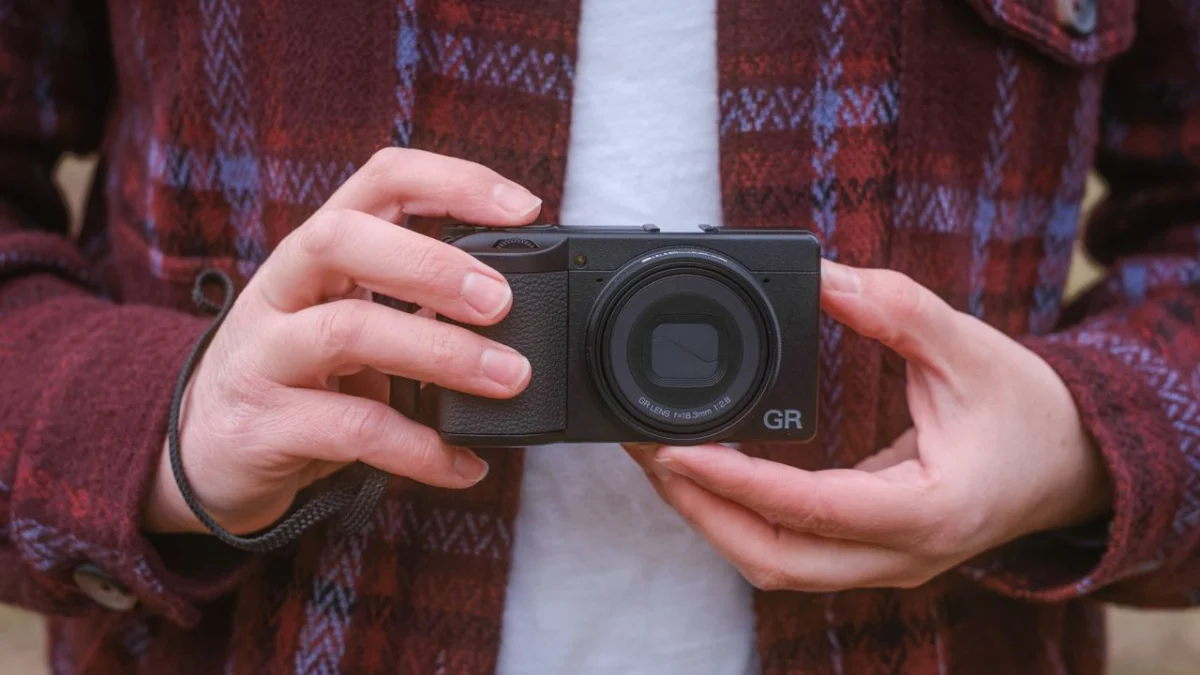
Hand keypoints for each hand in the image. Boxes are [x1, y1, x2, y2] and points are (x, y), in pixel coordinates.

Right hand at [144, 149, 542, 534]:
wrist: (200, 454)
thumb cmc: (296, 375)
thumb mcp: (346, 319)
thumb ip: (412, 303)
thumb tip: (515, 309)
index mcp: (316, 254)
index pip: (379, 181)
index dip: (452, 182)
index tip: (522, 207)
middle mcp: (281, 291)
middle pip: (341, 239)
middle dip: (430, 263)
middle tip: (501, 300)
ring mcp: (263, 357)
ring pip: (346, 332)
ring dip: (439, 351)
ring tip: (507, 377)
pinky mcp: (263, 427)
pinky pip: (350, 430)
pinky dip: (418, 448)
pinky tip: (463, 463)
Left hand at [627, 260, 1111, 591]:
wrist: (1077, 462)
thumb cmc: (1031, 410)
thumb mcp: (970, 346)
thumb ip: (895, 309)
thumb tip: (821, 275)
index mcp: (930, 512)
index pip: (812, 509)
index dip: (737, 482)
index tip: (677, 450)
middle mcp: (902, 554)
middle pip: (776, 560)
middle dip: (702, 512)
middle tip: (648, 455)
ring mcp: (884, 563)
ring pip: (776, 565)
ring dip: (713, 520)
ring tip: (664, 463)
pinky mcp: (871, 553)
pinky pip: (792, 550)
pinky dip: (742, 519)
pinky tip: (711, 477)